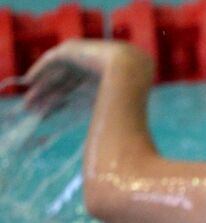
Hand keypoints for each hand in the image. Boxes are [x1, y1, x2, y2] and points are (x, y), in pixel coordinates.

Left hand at [22, 40, 145, 114]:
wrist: (131, 72)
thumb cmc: (130, 96)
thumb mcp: (112, 110)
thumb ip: (104, 118)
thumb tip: (99, 143)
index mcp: (104, 79)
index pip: (77, 91)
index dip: (62, 103)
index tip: (48, 115)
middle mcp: (91, 66)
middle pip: (64, 83)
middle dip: (49, 97)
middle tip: (34, 110)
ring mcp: (82, 55)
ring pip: (57, 74)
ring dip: (42, 87)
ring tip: (29, 101)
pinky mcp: (71, 48)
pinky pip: (51, 60)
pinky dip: (39, 70)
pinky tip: (28, 81)